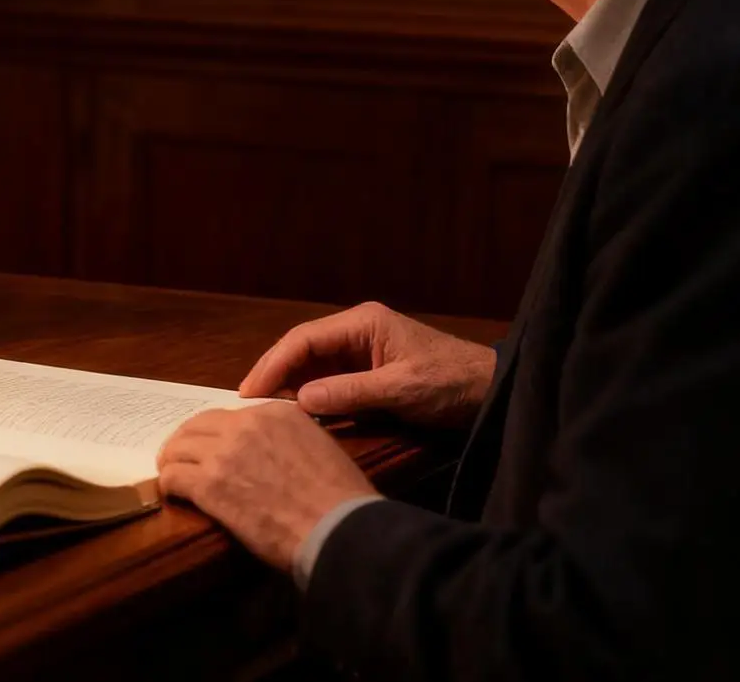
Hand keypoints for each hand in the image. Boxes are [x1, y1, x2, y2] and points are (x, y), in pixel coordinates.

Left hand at [157, 402, 376, 570]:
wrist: (337, 528)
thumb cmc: (340, 498)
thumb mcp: (319, 448)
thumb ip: (289, 439)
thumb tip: (272, 451)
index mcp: (274, 412)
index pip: (229, 416)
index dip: (217, 434)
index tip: (213, 448)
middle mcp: (245, 424)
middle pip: (198, 425)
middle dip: (186, 441)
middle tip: (180, 457)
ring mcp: (225, 452)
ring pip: (179, 447)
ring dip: (173, 461)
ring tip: (171, 474)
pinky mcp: (210, 485)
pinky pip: (175, 477)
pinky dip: (170, 484)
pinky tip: (174, 494)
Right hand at [240, 302, 495, 428]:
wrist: (492, 392)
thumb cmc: (451, 383)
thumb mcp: (401, 390)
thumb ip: (350, 393)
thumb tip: (300, 401)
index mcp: (362, 323)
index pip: (304, 339)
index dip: (273, 364)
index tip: (250, 392)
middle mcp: (357, 331)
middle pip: (303, 349)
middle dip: (275, 374)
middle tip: (247, 405)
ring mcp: (363, 351)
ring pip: (313, 365)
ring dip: (290, 386)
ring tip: (264, 413)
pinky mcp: (370, 372)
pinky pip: (330, 381)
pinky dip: (311, 396)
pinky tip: (297, 415)